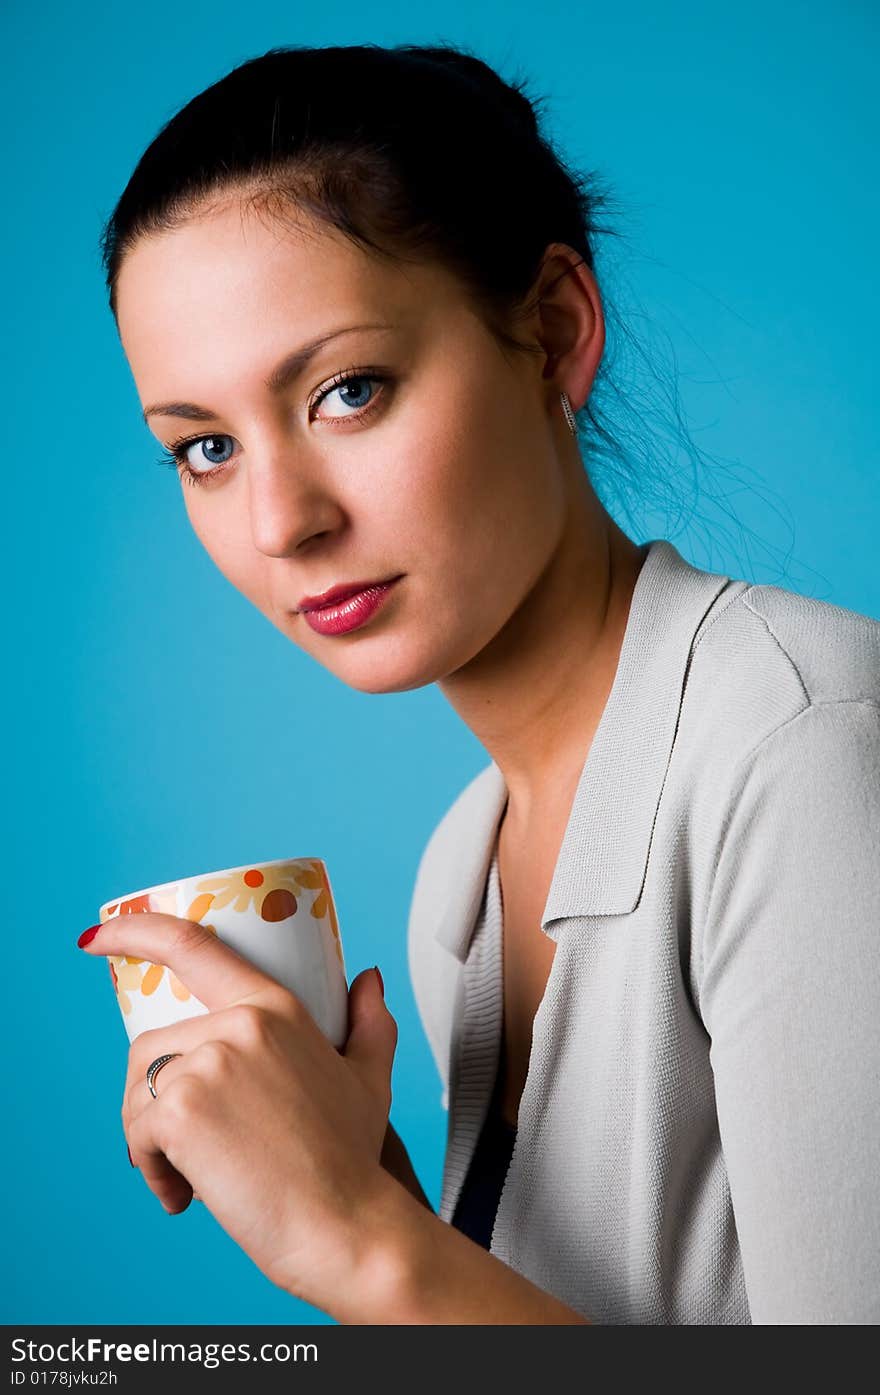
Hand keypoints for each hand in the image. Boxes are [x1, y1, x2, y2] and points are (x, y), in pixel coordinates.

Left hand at [79, 914, 397, 1310]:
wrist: (347, 1224)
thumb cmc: (353, 1159)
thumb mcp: (370, 1078)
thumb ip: (370, 1023)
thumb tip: (368, 979)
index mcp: (276, 1008)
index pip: (192, 946)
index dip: (134, 932)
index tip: (97, 939)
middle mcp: (239, 1024)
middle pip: (154, 1046)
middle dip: (157, 1098)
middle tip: (191, 1149)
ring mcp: (207, 1064)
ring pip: (140, 1092)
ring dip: (152, 1140)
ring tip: (194, 1176)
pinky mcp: (181, 1111)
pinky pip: (137, 1134)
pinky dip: (152, 1171)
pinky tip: (186, 1194)